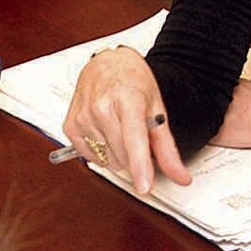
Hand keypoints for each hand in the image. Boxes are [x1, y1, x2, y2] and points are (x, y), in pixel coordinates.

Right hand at [62, 45, 189, 194]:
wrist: (107, 64)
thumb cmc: (132, 82)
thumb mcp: (157, 109)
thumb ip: (167, 148)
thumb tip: (180, 176)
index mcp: (127, 100)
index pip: (134, 141)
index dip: (140, 166)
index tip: (144, 186)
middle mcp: (101, 107)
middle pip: (123, 156)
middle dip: (134, 155)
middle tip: (135, 132)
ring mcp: (83, 117)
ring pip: (108, 160)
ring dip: (117, 152)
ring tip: (118, 128)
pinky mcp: (70, 126)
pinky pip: (91, 157)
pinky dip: (101, 151)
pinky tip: (104, 132)